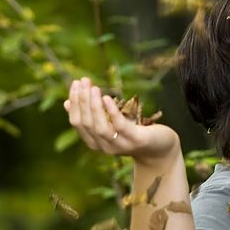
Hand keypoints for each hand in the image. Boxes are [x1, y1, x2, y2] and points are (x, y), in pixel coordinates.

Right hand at [64, 77, 179, 164]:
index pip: (77, 123)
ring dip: (94, 106)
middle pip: (86, 123)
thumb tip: (67, 103)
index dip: (74, 103)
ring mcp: (120, 145)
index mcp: (95, 142)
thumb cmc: (135, 132)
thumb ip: (94, 116)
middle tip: (83, 80)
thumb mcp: (112, 123)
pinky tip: (107, 98)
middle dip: (82, 100)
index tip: (75, 84)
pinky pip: (120, 126)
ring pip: (99, 127)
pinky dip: (111, 112)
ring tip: (93, 88)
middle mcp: (104, 146)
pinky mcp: (136, 141)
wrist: (162, 148)